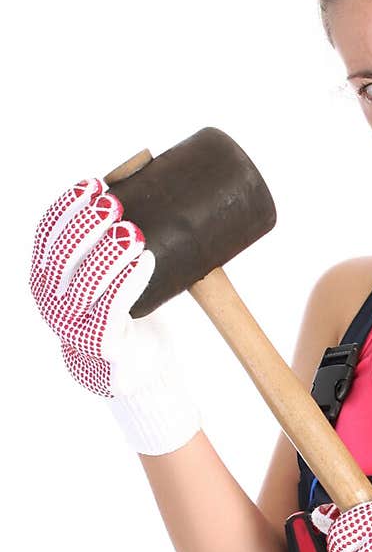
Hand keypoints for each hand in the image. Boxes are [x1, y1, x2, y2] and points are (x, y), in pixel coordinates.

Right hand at [29, 174, 200, 453]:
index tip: (92, 184)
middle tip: (114, 204)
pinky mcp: (101, 345)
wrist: (136, 368)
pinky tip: (146, 260)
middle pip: (62, 257)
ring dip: (109, 253)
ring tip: (133, 231)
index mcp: (45, 279)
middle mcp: (51, 303)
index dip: (65, 207)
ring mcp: (73, 327)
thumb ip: (107, 243)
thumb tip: (135, 184)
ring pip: (86, 284)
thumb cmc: (124, 313)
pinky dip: (129, 281)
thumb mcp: (106, 275)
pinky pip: (113, 309)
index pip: (46, 236)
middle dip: (86, 226)